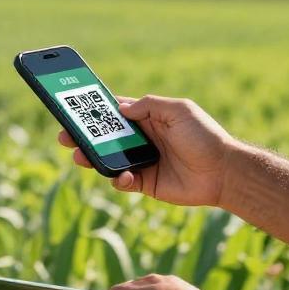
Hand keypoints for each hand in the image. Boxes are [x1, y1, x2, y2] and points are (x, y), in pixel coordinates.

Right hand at [57, 94, 235, 204]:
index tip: (74, 107)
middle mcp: (142, 139)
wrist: (224, 172)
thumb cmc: (205, 136)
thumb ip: (150, 106)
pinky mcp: (146, 183)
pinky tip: (122, 176)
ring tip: (79, 156)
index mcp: (148, 118)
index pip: (116, 112)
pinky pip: (122, 182)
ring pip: (108, 160)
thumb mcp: (179, 110)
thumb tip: (121, 108)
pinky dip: (117, 179)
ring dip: (91, 158)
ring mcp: (142, 162)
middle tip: (64, 136)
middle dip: (83, 136)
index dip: (95, 110)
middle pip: (105, 137)